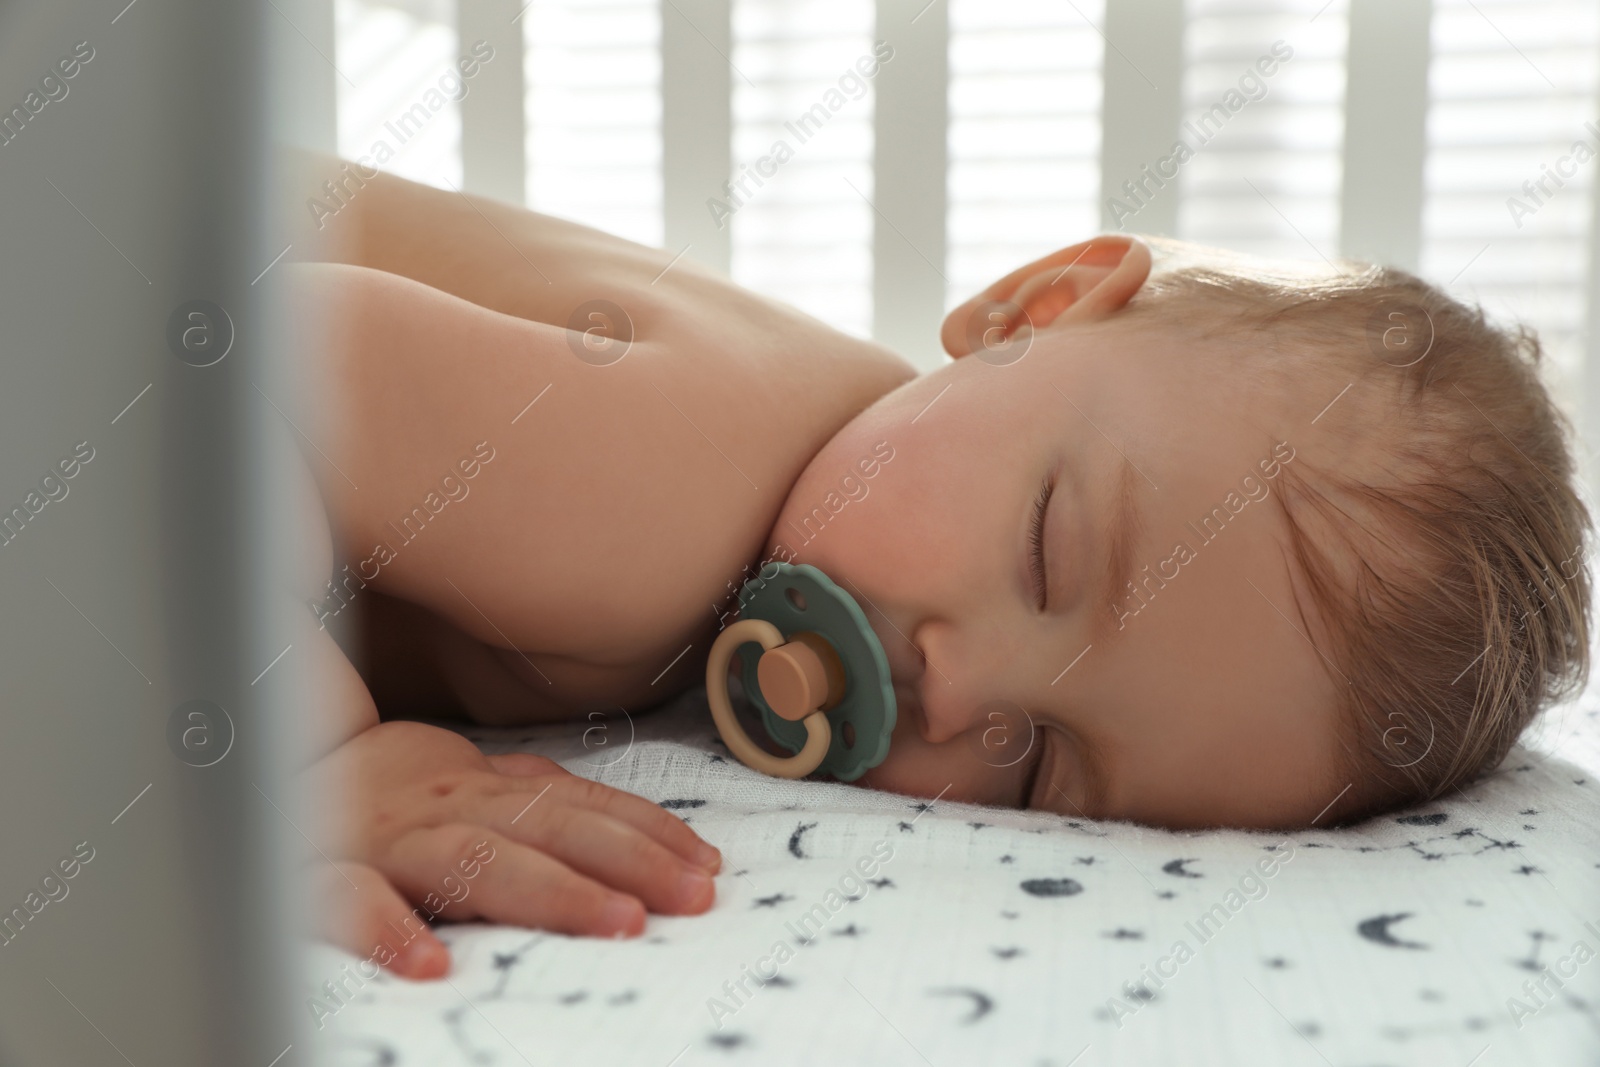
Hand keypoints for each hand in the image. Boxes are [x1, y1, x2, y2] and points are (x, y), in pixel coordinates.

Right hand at [306, 719, 720, 979]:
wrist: (248, 763)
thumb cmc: (375, 791)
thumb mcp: (456, 781)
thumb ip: (525, 795)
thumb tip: (619, 817)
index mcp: (478, 786)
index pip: (580, 805)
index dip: (648, 832)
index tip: (709, 868)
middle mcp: (442, 803)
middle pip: (549, 827)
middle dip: (629, 860)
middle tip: (693, 898)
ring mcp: (382, 837)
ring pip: (473, 860)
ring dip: (550, 890)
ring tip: (618, 922)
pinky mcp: (312, 874)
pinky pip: (348, 901)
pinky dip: (387, 929)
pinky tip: (430, 967)